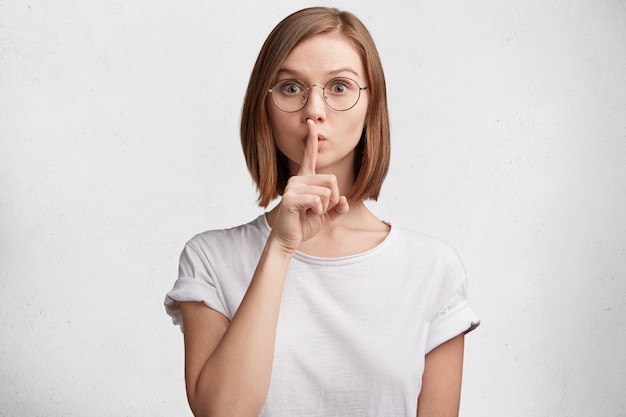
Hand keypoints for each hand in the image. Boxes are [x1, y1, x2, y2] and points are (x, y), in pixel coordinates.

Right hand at [270, 119, 348, 252]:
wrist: (287, 240)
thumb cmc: (303, 226)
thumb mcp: (326, 216)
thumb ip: (338, 208)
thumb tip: (344, 200)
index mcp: (305, 179)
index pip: (310, 156)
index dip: (312, 140)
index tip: (311, 123)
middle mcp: (297, 179)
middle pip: (331, 180)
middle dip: (332, 199)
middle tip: (318, 210)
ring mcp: (292, 187)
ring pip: (326, 192)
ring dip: (323, 207)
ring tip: (309, 213)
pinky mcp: (290, 198)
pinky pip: (318, 201)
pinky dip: (318, 211)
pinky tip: (306, 215)